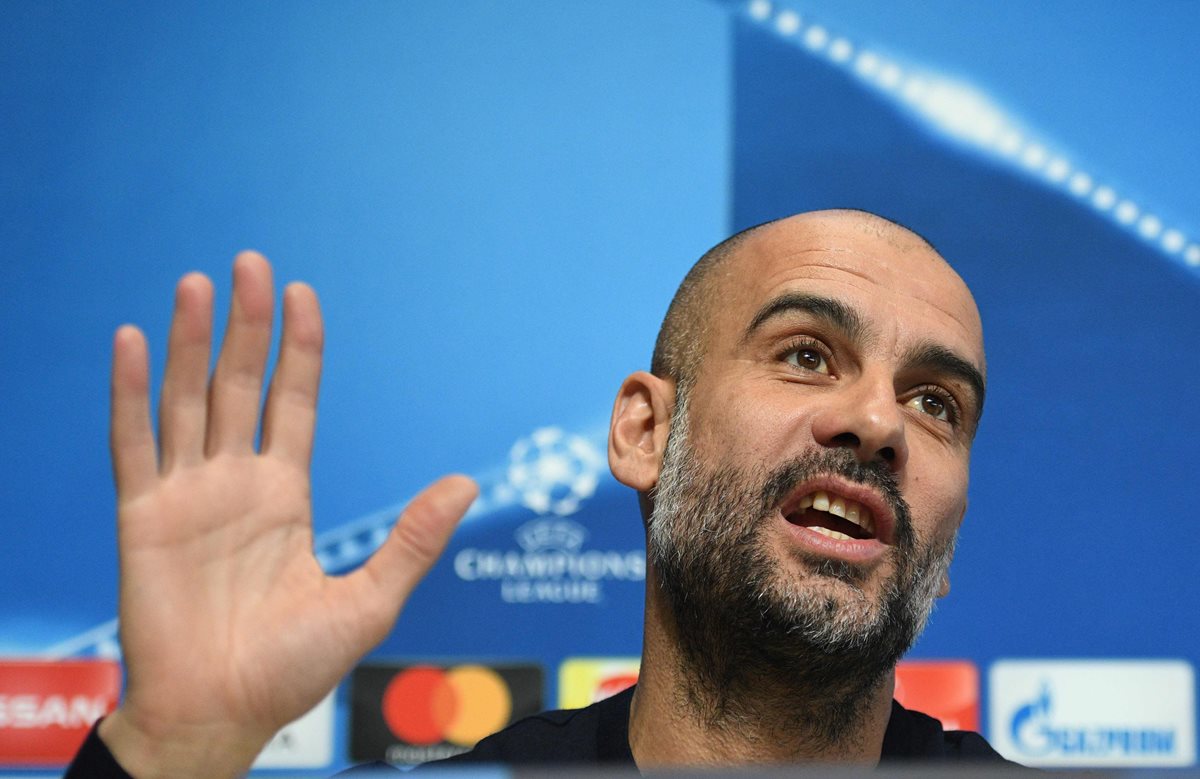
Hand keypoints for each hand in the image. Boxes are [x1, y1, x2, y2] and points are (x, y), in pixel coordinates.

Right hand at [98, 253, 476, 777]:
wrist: (221, 717)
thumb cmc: (291, 669)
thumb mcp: (367, 601)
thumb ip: (411, 539)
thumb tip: (468, 482)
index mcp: (285, 496)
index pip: (292, 402)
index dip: (297, 349)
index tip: (302, 295)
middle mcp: (235, 484)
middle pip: (239, 386)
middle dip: (245, 326)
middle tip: (251, 263)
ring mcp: (186, 497)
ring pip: (186, 401)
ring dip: (190, 343)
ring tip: (197, 283)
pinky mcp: (141, 519)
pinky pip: (132, 445)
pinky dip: (128, 394)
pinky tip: (134, 342)